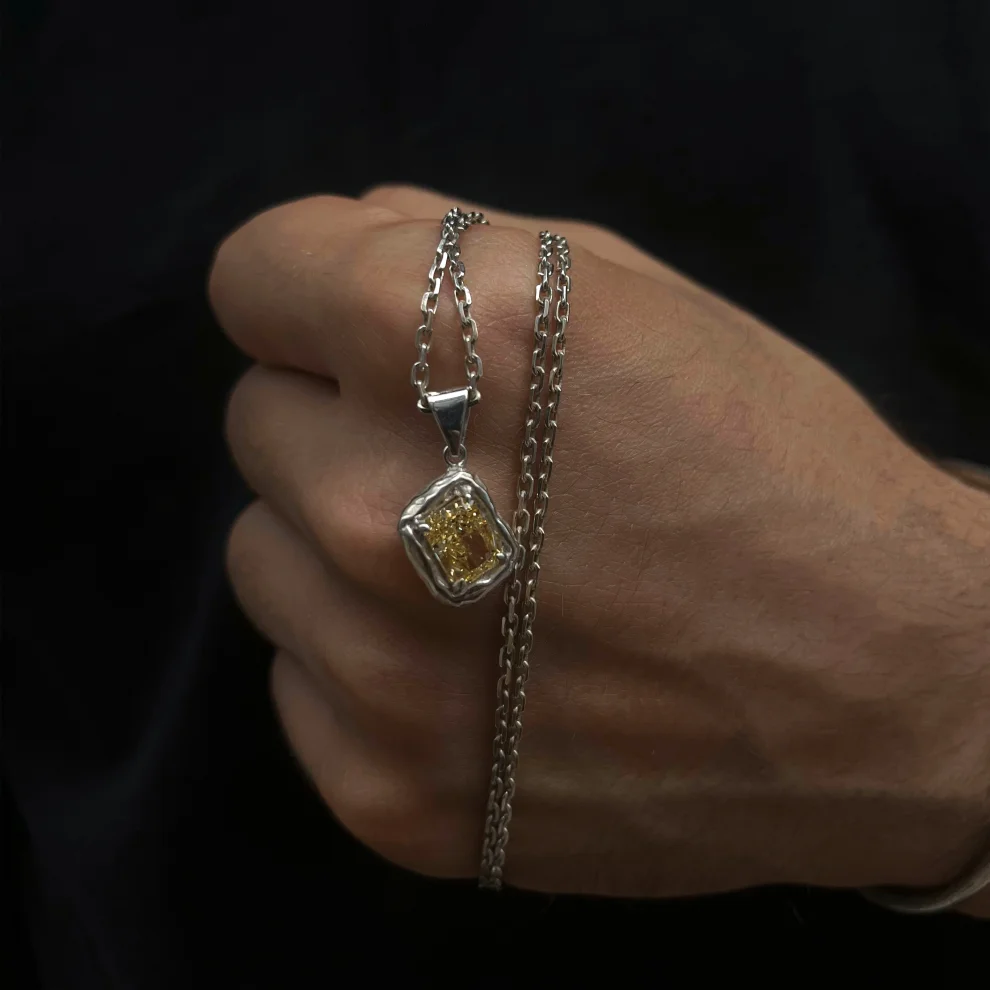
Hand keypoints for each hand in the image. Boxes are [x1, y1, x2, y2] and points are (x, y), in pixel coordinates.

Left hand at [211, 186, 989, 907]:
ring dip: (341, 549)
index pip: (253, 275)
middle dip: (342, 424)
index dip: (309, 292)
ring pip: (262, 556)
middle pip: (255, 420)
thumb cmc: (771, 469)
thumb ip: (455, 242)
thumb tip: (337, 237)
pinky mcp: (392, 796)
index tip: (358, 330)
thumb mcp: (635, 298)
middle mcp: (391, 510)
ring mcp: (384, 674)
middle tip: (459, 468)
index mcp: (457, 344)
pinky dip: (362, 667)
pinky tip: (477, 674)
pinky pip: (298, 684)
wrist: (886, 685)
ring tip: (472, 577)